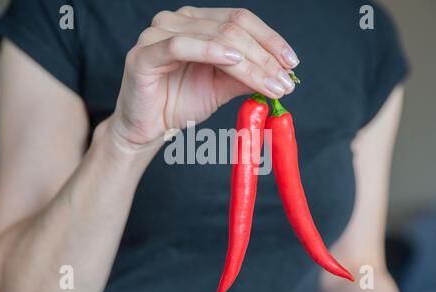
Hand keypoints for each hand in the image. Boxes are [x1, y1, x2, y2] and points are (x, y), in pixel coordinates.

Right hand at [109, 7, 299, 147]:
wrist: (148, 128)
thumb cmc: (180, 103)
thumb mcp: (222, 87)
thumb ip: (246, 76)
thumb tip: (281, 73)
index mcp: (198, 23)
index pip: (240, 20)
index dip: (270, 39)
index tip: (291, 63)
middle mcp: (178, 21)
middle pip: (232, 28)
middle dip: (264, 57)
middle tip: (284, 81)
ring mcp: (158, 34)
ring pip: (214, 37)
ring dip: (248, 61)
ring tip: (269, 83)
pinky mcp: (144, 54)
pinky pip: (180, 46)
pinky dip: (210, 51)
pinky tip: (233, 62)